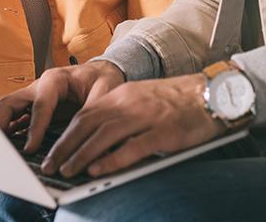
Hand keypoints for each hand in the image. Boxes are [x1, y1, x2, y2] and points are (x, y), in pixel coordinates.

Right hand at [0, 61, 125, 152]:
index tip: (30, 148)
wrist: (102, 72)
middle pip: (10, 103)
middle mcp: (39, 86)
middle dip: (1, 123)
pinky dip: (9, 132)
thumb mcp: (105, 91)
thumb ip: (94, 110)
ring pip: (8, 111)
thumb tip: (86, 134)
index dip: (35, 127)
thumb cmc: (103, 79)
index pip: (40, 104)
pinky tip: (8, 147)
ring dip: (1, 129)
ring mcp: (34, 97)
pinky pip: (16, 119)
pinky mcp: (34, 108)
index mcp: (56, 79)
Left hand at [41, 74, 223, 178]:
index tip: (52, 152)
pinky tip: (99, 170)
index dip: (65, 135)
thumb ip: (119, 115)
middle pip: (88, 125)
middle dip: (66, 147)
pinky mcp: (163, 132)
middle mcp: (130, 102)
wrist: (214, 92)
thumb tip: (93, 140)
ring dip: (82, 156)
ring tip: (68, 172)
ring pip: (104, 136)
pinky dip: (112, 160)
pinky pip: (132, 147)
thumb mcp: (143, 100)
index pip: (85, 114)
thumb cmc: (179, 100)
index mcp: (123, 94)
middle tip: (52, 166)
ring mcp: (146, 116)